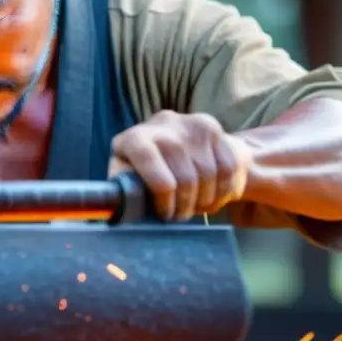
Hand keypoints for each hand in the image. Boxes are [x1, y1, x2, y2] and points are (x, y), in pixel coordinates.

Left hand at [109, 111, 250, 220]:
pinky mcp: (215, 129)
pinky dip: (223, 191)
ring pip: (208, 174)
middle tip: (181, 216)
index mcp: (135, 138)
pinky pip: (227, 168)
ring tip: (195, 207)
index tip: (165, 214)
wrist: (177, 145)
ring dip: (205, 201)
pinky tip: (211, 197)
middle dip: (184, 206)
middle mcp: (164, 124)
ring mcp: (191, 124)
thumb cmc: (144, 172)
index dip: (161, 196)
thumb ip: (122, 193)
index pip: (149, 162)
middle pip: (184, 176)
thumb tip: (114, 209)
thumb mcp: (127, 180)